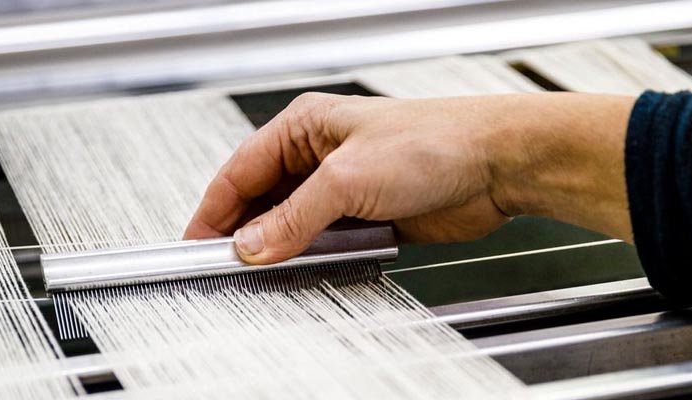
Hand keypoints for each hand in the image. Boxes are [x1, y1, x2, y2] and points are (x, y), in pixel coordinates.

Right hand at [184, 92, 634, 263]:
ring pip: (293, 222)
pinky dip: (312, 255)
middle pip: (263, 199)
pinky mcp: (367, 214)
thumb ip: (294, 217)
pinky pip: (325, 239)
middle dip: (245, 231)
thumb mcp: (348, 179)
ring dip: (280, 246)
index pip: (242, 170)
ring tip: (262, 272)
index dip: (215, 208)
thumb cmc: (432, 142)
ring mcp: (344, 187)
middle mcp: (321, 155)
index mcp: (306, 128)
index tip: (197, 243)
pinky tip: (304, 268)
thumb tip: (252, 245)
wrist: (495, 164)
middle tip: (225, 265)